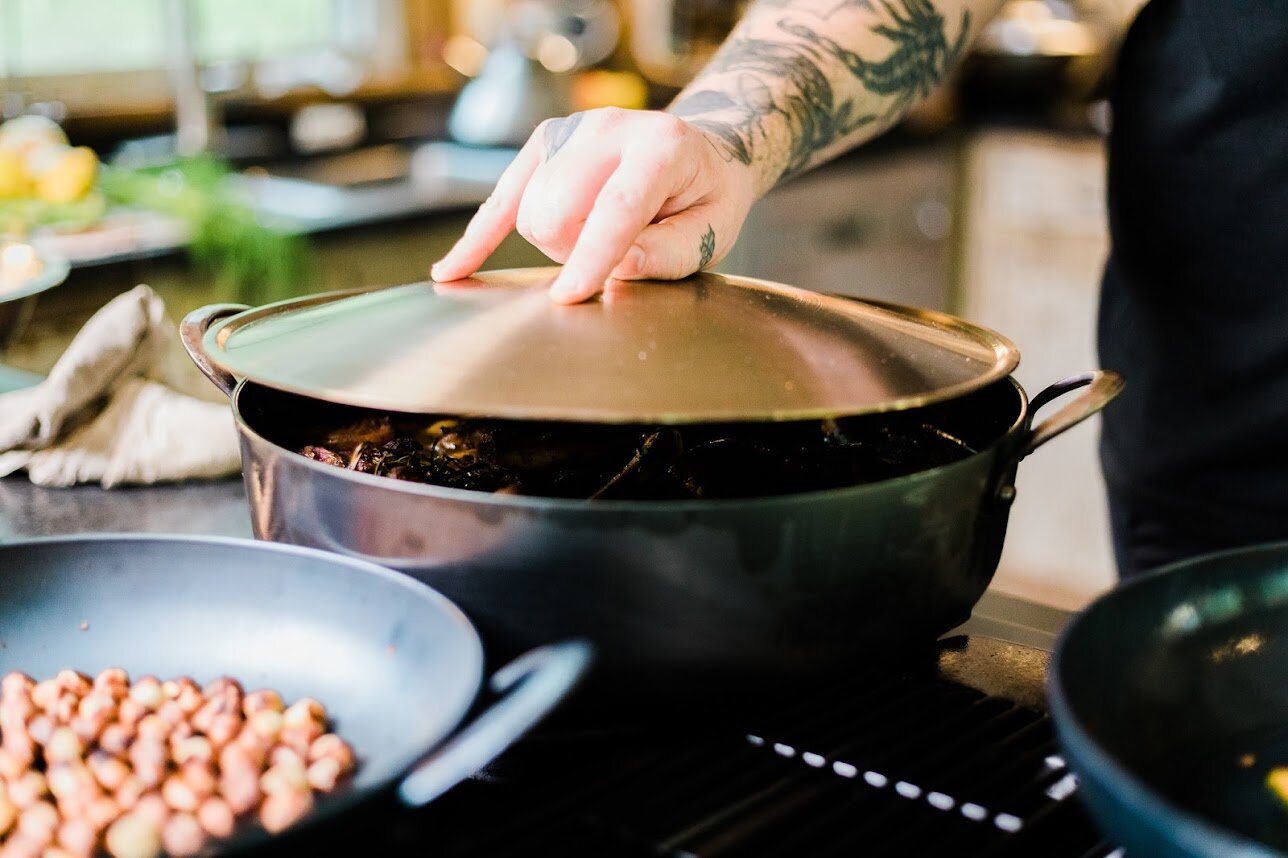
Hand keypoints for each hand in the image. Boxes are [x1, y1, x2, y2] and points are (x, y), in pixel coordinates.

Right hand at [430, 108, 757, 303]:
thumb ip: (671, 252)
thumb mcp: (712, 231)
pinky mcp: (544, 144)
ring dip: (556, 244)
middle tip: (611, 257)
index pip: (615, 206)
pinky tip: (450, 271)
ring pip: (530, 213)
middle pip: (557, 210)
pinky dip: (479, 238)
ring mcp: (571, 131)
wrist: (701, 150)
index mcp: (661, 146)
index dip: (590, 256)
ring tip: (596, 237)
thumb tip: (618, 266)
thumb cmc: (706, 198)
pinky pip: (500, 201)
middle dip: (574, 252)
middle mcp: (608, 128)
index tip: (568, 296)